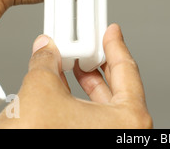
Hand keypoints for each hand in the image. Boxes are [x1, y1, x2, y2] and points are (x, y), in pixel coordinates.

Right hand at [0, 24, 152, 128]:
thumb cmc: (43, 143)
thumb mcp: (40, 94)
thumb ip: (46, 64)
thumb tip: (45, 50)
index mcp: (129, 118)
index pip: (127, 69)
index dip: (115, 45)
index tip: (111, 32)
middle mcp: (126, 133)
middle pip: (117, 87)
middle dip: (97, 63)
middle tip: (87, 46)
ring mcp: (112, 140)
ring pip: (103, 104)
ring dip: (85, 83)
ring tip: (70, 66)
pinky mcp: (94, 144)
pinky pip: (92, 118)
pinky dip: (79, 101)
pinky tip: (63, 91)